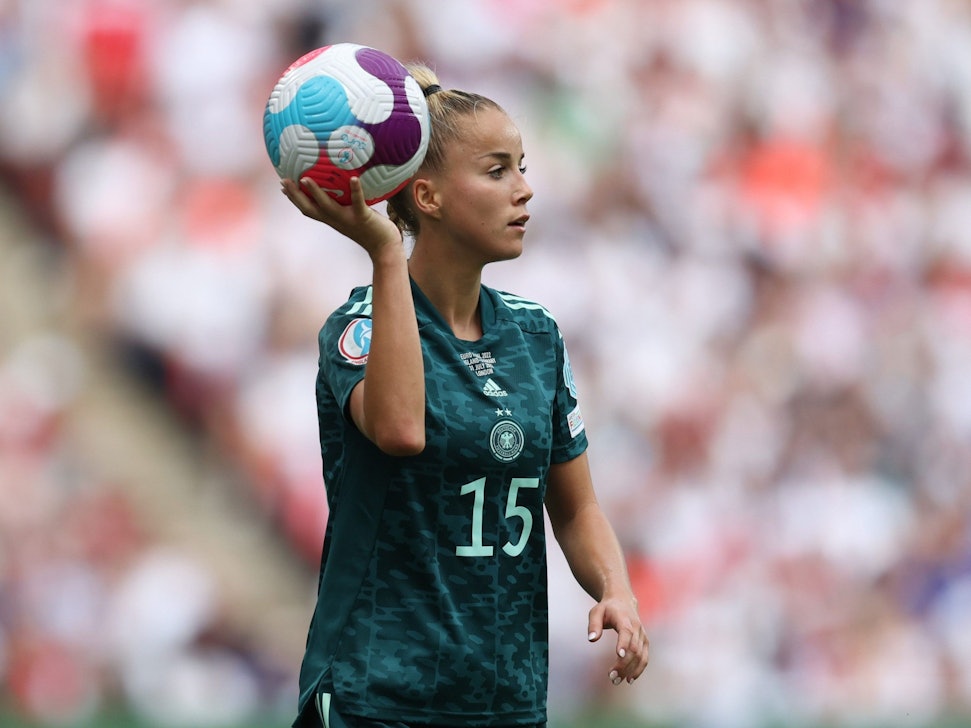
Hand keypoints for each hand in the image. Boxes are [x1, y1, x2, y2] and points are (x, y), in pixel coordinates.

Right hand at [281, 176, 402, 259]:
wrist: (385, 247)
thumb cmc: (370, 228)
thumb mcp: (353, 215)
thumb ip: (345, 203)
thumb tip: (345, 183)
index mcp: (331, 219)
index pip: (308, 209)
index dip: (294, 199)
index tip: (282, 186)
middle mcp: (335, 220)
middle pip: (310, 208)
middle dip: (295, 196)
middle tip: (283, 180)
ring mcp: (348, 219)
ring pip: (327, 206)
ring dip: (315, 193)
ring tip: (305, 179)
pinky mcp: (363, 217)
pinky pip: (358, 202)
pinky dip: (356, 190)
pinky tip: (354, 178)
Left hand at [587, 593, 648, 684]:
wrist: (623, 601)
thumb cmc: (607, 608)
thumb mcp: (596, 612)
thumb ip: (593, 625)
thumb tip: (591, 639)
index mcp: (624, 618)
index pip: (627, 632)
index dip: (624, 643)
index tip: (618, 655)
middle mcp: (637, 627)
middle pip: (634, 648)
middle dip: (623, 664)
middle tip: (611, 677)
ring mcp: (642, 635)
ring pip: (641, 655)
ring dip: (630, 670)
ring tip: (617, 681)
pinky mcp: (645, 642)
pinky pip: (645, 658)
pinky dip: (639, 669)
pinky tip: (629, 679)